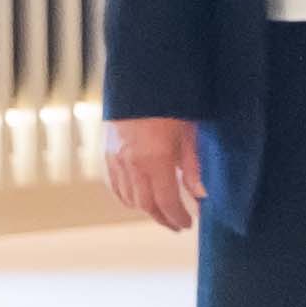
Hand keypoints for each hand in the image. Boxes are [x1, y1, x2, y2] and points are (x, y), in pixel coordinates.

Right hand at [101, 115, 204, 232]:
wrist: (139, 81)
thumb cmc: (170, 104)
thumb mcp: (189, 134)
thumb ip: (192, 166)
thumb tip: (200, 193)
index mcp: (154, 160)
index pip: (165, 202)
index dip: (177, 217)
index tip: (188, 225)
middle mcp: (130, 164)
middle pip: (145, 205)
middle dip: (162, 218)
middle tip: (177, 224)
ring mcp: (114, 159)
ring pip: (127, 197)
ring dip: (145, 209)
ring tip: (162, 212)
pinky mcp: (106, 153)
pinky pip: (114, 185)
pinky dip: (127, 197)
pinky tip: (139, 198)